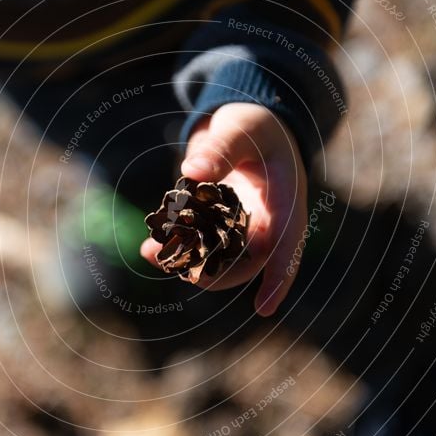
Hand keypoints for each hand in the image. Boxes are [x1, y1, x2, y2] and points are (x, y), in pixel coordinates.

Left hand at [141, 102, 308, 316]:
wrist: (246, 129)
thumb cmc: (254, 127)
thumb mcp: (241, 128)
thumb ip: (221, 148)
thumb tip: (191, 171)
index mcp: (285, 203)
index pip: (286, 246)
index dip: (278, 279)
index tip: (264, 308)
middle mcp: (266, 224)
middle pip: (245, 264)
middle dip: (210, 271)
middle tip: (172, 266)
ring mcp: (241, 230)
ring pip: (218, 261)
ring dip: (187, 262)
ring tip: (151, 252)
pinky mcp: (218, 229)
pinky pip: (200, 247)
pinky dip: (177, 248)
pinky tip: (149, 246)